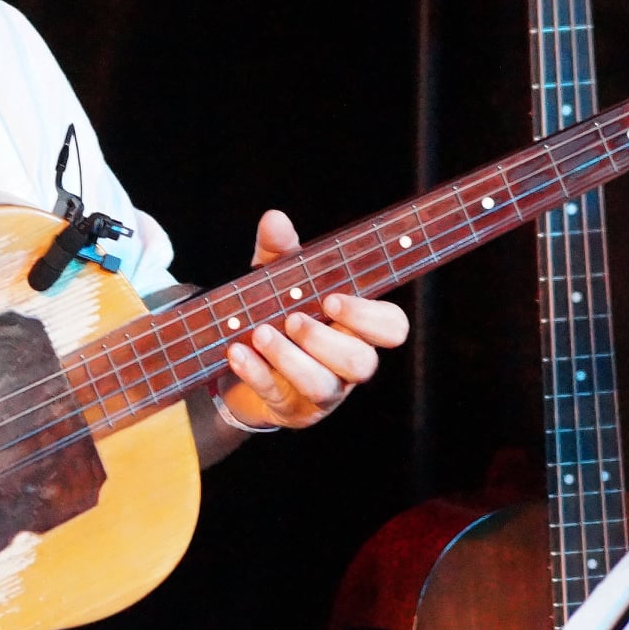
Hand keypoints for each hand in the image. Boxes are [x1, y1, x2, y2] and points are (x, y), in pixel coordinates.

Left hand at [213, 209, 408, 431]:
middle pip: (362, 363)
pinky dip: (256, 373)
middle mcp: (347, 364)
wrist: (241, 357)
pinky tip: (236, 353)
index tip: (332, 298)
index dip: (369, 316)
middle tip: (293, 319)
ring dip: (290, 359)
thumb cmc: (275, 310)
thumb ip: (279, 249)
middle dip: (326, 341)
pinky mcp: (291, 411)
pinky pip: (278, 397)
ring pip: (323, 387)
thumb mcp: (276, 276)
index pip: (392, 327)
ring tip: (261, 334)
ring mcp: (322, 393)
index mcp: (356, 327)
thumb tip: (274, 218)